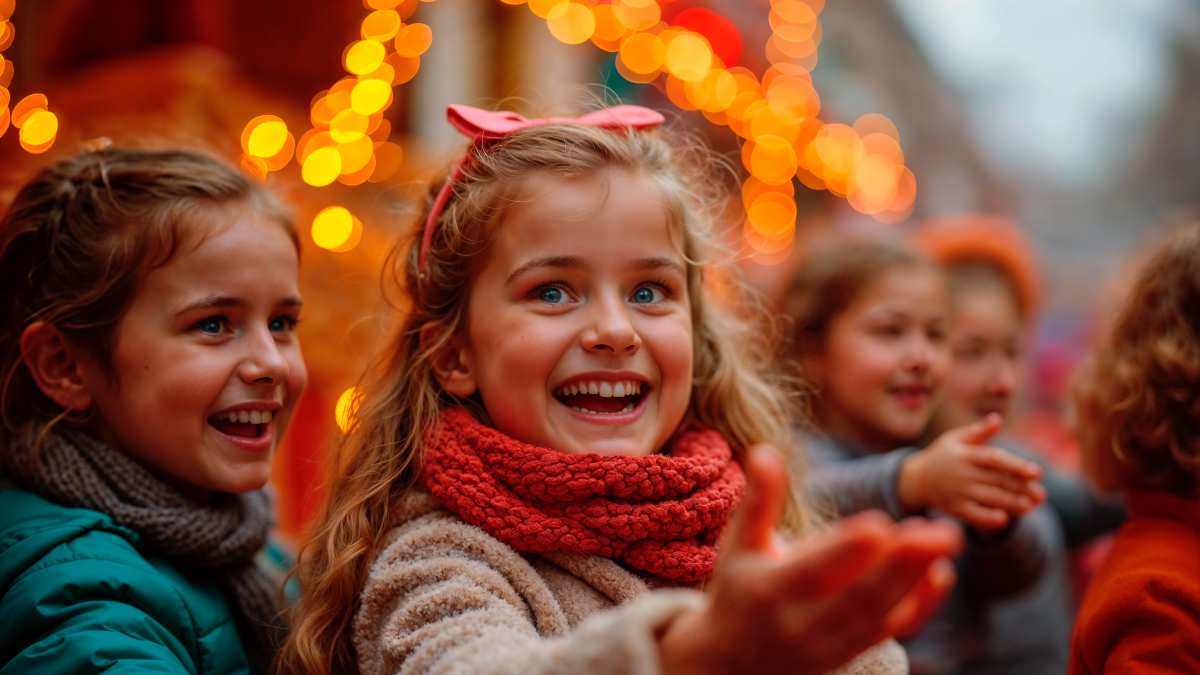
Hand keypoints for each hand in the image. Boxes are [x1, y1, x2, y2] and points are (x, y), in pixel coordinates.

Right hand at [659, 445, 962, 674]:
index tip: (879, 524)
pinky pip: (890, 630)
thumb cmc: (739, 587)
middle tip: (942, 531)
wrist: (734, 660)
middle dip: (902, 564)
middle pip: (859, 596)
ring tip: (945, 537)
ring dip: (916, 577)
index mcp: (770, 591)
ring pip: (880, 613)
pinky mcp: (851, 650)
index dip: (845, 550)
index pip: (812, 572)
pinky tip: (941, 573)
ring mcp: (829, 643)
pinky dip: (920, 605)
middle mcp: (801, 624)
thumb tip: (764, 451)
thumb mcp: (739, 544)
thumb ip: (758, 500)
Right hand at [898, 414, 1044, 531]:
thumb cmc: (942, 456)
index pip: (994, 459)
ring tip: (1030, 505)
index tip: (1036, 472)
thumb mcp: (956, 439)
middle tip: (1040, 493)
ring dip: (1011, 503)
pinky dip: (988, 518)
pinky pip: (974, 515)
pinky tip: (1004, 519)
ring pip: (989, 499)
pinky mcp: (954, 509)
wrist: (916, 479)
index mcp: (965, 455)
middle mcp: (962, 474)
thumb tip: (997, 418)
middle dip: (1020, 488)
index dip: (1016, 466)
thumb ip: (978, 432)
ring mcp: (958, 492)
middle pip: (996, 480)